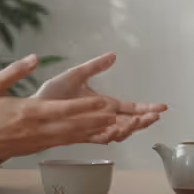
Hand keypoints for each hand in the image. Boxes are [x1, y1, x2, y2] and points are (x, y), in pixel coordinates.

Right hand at [0, 55, 120, 162]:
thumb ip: (15, 70)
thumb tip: (35, 58)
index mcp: (26, 112)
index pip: (61, 110)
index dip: (84, 108)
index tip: (102, 103)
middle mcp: (35, 130)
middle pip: (71, 127)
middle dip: (96, 123)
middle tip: (118, 118)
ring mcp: (36, 142)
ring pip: (69, 137)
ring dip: (91, 132)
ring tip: (112, 128)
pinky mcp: (34, 149)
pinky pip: (61, 143)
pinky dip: (78, 140)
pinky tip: (91, 136)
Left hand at [35, 52, 167, 143]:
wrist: (32, 108)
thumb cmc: (51, 94)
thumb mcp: (76, 75)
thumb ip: (95, 66)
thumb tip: (113, 55)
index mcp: (104, 105)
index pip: (130, 108)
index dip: (146, 108)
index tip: (161, 107)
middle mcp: (101, 118)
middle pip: (129, 123)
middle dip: (143, 121)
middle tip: (153, 117)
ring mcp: (92, 128)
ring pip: (117, 132)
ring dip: (129, 128)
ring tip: (137, 121)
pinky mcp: (80, 135)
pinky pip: (99, 138)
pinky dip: (110, 134)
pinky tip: (117, 128)